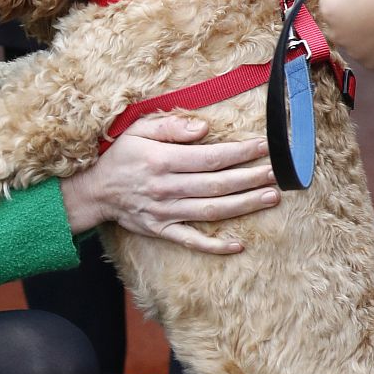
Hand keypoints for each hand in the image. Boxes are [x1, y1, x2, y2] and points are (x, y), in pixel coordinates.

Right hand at [59, 115, 278, 254]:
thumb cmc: (120, 156)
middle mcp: (167, 188)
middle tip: (279, 174)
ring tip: (271, 198)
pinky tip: (238, 244)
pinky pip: (191, 241)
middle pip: (218, 184)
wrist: (94, 191)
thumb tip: (204, 128)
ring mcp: (165, 212)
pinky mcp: (161, 230)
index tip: (265, 146)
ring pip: (212, 211)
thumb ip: (171, 126)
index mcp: (163, 161)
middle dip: (252, 178)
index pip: (211, 157)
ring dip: (244, 205)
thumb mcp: (138, 130)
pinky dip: (215, 246)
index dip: (241, 152)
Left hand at [310, 0, 373, 70]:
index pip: (325, 3)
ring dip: (361, 33)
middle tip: (372, 6)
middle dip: (348, 17)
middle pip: (337, 25)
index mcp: (330, 10)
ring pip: (352, 41)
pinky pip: (368, 54)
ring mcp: (352, 51)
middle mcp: (336, 34)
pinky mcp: (369, 63)